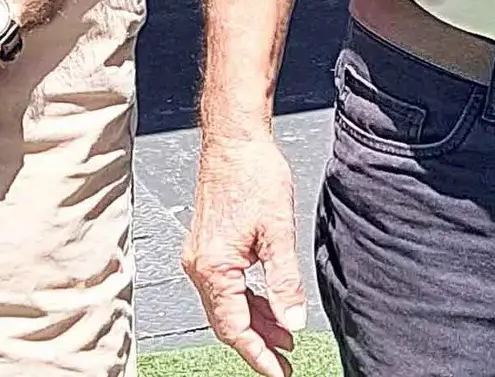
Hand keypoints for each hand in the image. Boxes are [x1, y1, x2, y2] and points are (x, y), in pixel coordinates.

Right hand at [183, 126, 307, 374]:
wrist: (234, 141)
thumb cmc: (252, 174)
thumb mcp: (279, 232)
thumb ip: (285, 282)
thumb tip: (293, 321)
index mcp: (214, 267)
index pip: (235, 328)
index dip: (258, 355)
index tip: (278, 372)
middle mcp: (200, 265)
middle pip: (226, 322)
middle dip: (257, 345)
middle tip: (285, 363)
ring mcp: (200, 256)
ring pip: (226, 306)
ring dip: (255, 323)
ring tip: (285, 337)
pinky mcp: (207, 246)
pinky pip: (225, 287)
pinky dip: (247, 301)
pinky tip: (268, 305)